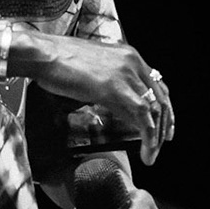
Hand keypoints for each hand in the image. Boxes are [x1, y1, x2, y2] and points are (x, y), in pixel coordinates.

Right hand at [25, 33, 174, 164]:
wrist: (44, 54)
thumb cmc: (60, 61)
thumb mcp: (94, 70)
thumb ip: (111, 85)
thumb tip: (119, 106)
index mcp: (129, 55)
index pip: (157, 84)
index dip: (164, 107)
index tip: (164, 126)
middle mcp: (133, 62)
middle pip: (161, 97)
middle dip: (165, 125)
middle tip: (162, 144)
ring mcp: (126, 74)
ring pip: (155, 109)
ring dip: (157, 136)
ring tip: (152, 154)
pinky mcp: (116, 88)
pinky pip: (143, 115)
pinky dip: (149, 136)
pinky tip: (147, 150)